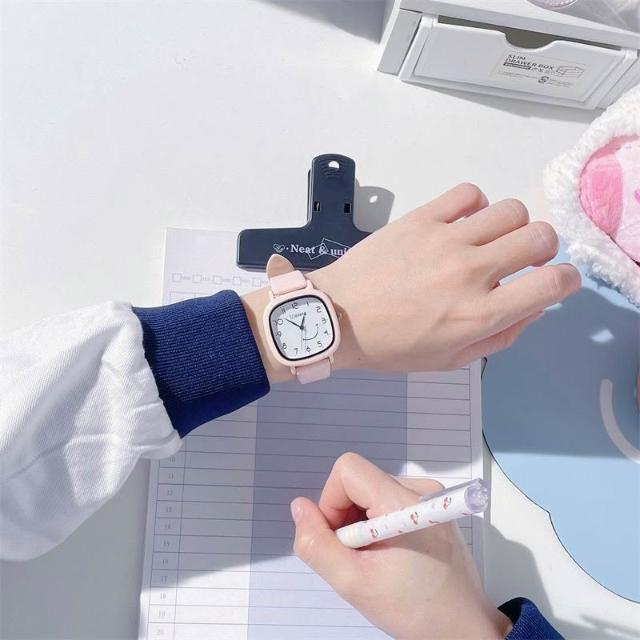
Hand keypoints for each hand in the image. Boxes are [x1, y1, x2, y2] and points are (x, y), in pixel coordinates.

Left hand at [243, 184, 580, 380]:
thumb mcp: (449, 360)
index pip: (553, 283)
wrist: (336, 317)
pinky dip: (476, 204)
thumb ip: (499, 336)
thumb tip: (533, 306)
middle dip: (543, 248)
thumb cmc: (390, 347)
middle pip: (541, 236)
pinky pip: (469, 193)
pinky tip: (462, 222)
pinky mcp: (421, 218)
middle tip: (522, 258)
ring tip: (489, 239)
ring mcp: (446, 240)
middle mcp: (472, 272)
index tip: (557, 280)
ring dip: (511, 225)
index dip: (568, 280)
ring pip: (510, 210)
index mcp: (480, 314)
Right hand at [291, 453, 511, 639]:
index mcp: (403, 502)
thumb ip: (317, 545)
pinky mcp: (432, 506)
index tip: (340, 540)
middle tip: (359, 557)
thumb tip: (299, 508)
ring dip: (361, 523)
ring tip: (378, 559)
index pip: (348, 470)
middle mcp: (420, 489)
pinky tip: (391, 553)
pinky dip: (378, 523)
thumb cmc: (415, 609)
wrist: (464, 628)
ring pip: (370, 491)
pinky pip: (388, 499)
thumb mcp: (354, 583)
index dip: (331, 502)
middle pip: (359, 481)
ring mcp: (430, 496)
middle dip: (346, 517)